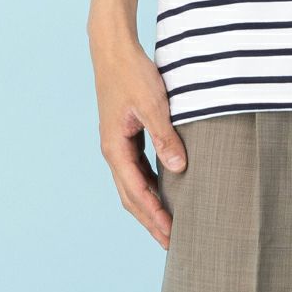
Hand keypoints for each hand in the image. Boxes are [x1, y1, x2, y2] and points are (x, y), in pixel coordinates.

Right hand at [90, 32, 187, 248]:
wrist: (114, 49)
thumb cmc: (132, 73)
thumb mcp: (153, 104)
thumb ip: (165, 136)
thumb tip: (179, 168)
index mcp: (115, 148)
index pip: (136, 193)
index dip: (154, 216)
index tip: (172, 235)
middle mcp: (113, 150)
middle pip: (131, 196)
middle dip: (150, 220)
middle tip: (172, 242)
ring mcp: (117, 143)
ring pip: (133, 183)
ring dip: (149, 204)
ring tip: (169, 222)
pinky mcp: (125, 134)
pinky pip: (137, 167)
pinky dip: (149, 183)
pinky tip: (165, 188)